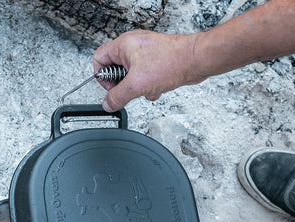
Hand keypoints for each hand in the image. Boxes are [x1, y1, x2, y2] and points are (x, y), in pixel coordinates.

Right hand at [93, 31, 207, 110]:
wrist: (196, 60)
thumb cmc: (171, 62)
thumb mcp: (137, 85)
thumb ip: (118, 96)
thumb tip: (108, 104)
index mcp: (123, 45)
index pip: (99, 59)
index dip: (102, 77)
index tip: (112, 89)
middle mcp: (133, 46)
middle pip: (115, 69)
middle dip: (124, 84)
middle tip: (131, 89)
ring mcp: (146, 52)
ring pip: (132, 75)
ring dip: (138, 87)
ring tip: (148, 87)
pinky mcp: (156, 60)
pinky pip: (145, 76)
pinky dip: (149, 85)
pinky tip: (158, 88)